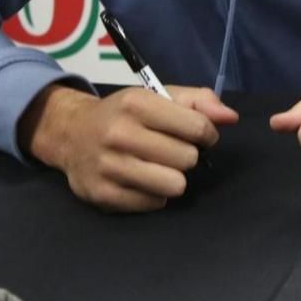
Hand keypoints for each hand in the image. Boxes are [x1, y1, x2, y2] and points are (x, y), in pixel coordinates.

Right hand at [21, 84, 236, 211]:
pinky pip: (154, 204)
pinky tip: (141, 180)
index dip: (205, 134)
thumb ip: (198, 102)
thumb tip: (231, 118)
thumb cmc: (124, 114)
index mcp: (136, 103)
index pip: (196, 128)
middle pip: (187, 159)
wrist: (70, 133)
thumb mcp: (157, 96)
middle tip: (170, 151)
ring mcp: (109, 166)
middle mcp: (119, 134)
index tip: (195, 135)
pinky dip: (154, 195)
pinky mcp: (103, 194)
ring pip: (174, 186)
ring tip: (158, 167)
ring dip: (173, 178)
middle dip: (186, 156)